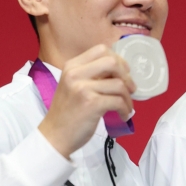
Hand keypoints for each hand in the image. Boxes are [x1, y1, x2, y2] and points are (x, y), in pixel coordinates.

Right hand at [37, 44, 135, 158]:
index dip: (118, 59)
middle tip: (130, 88)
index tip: (124, 72)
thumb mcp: (74, 85)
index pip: (101, 49)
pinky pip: (118, 101)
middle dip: (126, 75)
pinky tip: (124, 115)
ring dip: (128, 97)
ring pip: (119, 84)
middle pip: (112, 62)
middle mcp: (75, 73)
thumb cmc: (67, 112)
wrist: (54, 136)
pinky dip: (125, 109)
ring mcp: (83, 88)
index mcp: (72, 66)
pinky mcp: (91, 104)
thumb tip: (121, 70)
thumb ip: (92, 74)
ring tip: (127, 106)